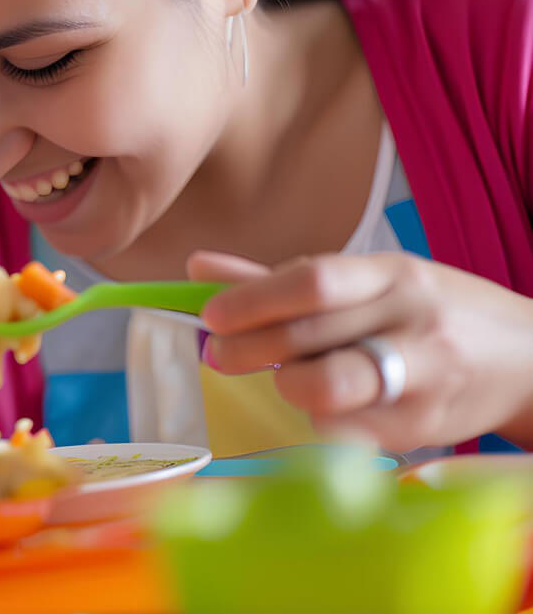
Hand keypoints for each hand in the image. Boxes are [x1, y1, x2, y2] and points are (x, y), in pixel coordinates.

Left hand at [189, 250, 532, 450]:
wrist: (528, 359)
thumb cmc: (429, 314)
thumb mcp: (371, 281)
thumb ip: (281, 278)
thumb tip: (199, 265)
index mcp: (391, 273)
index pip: (311, 281)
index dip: (251, 300)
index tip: (210, 316)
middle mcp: (409, 319)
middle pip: (311, 336)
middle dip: (250, 349)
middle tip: (217, 356)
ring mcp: (421, 375)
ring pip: (329, 388)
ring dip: (290, 387)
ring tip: (285, 381)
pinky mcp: (424, 426)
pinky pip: (349, 432)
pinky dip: (322, 424)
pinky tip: (324, 411)